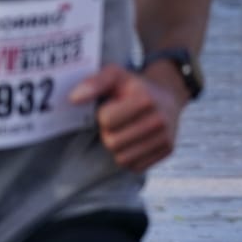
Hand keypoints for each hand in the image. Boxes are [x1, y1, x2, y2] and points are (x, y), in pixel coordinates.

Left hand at [72, 63, 186, 172]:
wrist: (167, 96)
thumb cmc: (135, 86)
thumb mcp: (114, 75)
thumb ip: (93, 84)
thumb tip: (73, 99)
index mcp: (144, 99)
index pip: (106, 120)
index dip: (102, 115)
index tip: (110, 107)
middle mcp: (158, 120)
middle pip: (112, 142)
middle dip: (107, 133)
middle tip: (114, 123)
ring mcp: (165, 138)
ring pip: (123, 159)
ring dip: (116, 147)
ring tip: (122, 132)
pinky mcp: (168, 151)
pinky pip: (136, 167)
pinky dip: (129, 157)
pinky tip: (131, 142)